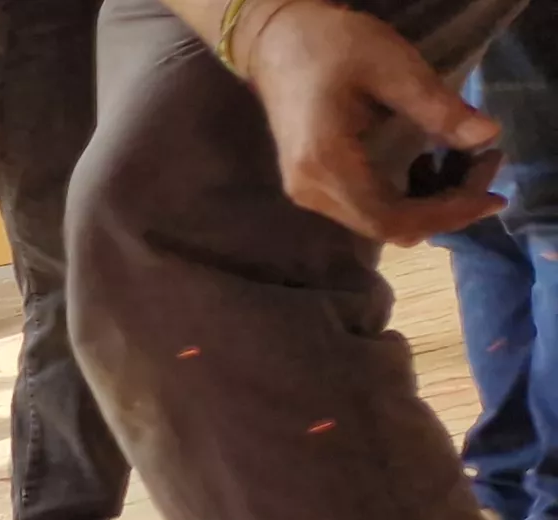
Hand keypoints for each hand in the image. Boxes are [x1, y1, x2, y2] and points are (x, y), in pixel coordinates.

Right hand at [242, 0, 501, 242]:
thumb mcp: (391, 65)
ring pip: (381, 224)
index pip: (392, 217)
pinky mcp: (314, 187)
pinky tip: (428, 167)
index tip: (491, 194)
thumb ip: (437, 106)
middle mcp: (312, 192)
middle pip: (389, 228)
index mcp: (326, 164)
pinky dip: (409, 199)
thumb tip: (486, 137)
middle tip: (485, 167)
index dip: (446, 215)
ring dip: (430, 205)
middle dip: (446, 209)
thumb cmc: (330, 47)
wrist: (275, 44)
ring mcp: (309, 193)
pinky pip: (369, 211)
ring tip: (464, 166)